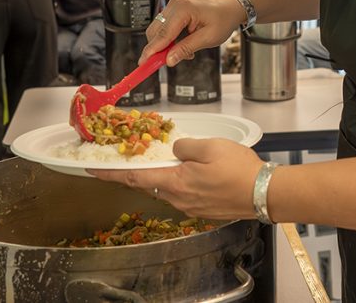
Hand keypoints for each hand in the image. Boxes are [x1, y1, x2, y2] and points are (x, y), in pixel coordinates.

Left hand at [90, 138, 262, 219]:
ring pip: (168, 188)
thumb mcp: (210, 146)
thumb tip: (175, 150)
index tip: (91, 169)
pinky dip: (181, 181)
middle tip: (132, 156)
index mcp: (176, 182)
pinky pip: (184, 193)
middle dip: (139, 170)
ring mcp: (191, 206)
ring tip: (170, 159)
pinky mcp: (203, 209)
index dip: (110, 173)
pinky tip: (193, 171)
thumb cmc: (239, 169)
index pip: (134, 177)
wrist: (264, 193)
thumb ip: (186, 146)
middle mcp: (179, 198)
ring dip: (164, 175)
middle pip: (151, 183)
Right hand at [140, 0, 244, 66]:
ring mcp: (174, 6)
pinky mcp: (174, 10)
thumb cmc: (224, 18)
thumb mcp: (208, 38)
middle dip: (159, 49)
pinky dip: (170, 39)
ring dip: (166, 45)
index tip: (143, 63)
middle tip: (168, 61)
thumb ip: (186, 48)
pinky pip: (165, 27)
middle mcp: (175, 5)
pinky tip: (184, 43)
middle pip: (155, 32)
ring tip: (187, 51)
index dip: (151, 51)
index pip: (162, 34)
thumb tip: (169, 60)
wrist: (231, 7)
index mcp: (183, 9)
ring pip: (158, 30)